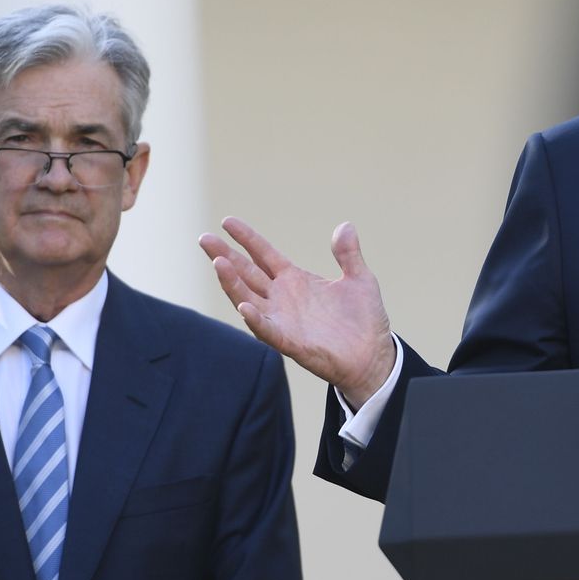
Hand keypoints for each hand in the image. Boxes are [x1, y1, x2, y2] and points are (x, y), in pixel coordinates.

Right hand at [198, 217, 397, 407]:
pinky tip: (245, 306)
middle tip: (204, 239)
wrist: (374, 357)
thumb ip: (349, 254)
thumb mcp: (360, 280)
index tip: (227, 221)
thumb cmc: (364, 320)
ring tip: (218, 263)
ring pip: (248, 298)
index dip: (246, 238)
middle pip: (246, 273)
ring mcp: (283, 320)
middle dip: (225, 256)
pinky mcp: (290, 342)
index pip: (263, 254)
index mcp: (295, 279)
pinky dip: (255, 319)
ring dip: (232, 283)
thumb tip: (345, 226)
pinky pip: (267, 330)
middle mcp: (282, 298)